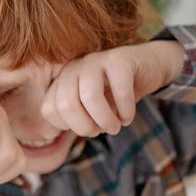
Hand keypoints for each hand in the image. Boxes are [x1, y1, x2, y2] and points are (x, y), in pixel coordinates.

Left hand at [41, 41, 182, 136]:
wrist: (147, 67)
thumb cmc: (114, 94)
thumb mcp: (90, 109)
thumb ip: (69, 119)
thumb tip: (49, 136)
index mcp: (62, 80)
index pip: (50, 110)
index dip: (70, 127)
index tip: (89, 127)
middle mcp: (74, 68)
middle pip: (66, 104)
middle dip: (85, 127)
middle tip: (102, 131)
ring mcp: (96, 60)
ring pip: (90, 96)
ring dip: (105, 120)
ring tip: (116, 127)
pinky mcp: (119, 59)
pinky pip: (119, 90)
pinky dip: (126, 111)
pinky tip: (128, 117)